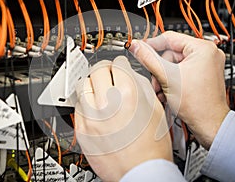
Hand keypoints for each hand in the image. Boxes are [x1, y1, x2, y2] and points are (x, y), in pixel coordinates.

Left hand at [74, 56, 171, 180]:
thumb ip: (141, 85)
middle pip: (97, 70)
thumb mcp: (156, 109)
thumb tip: (129, 74)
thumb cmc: (152, 146)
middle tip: (108, 73)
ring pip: (83, 85)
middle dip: (105, 68)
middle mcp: (107, 103)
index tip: (119, 66)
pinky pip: (78, 106)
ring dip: (92, 83)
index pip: (118, 64)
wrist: (140, 171)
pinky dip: (86, 102)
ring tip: (99, 89)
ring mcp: (92, 117)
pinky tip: (95, 107)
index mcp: (129, 96)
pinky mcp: (82, 129)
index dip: (120, 63)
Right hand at [128, 31, 229, 148]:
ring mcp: (206, 65)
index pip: (169, 38)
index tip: (139, 49)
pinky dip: (171, 80)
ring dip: (163, 77)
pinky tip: (168, 92)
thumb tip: (136, 46)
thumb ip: (148, 58)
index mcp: (203, 48)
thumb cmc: (197, 104)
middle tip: (156, 81)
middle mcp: (207, 54)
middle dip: (160, 69)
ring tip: (162, 89)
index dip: (151, 45)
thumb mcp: (166, 77)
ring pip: (174, 64)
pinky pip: (181, 71)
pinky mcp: (203, 75)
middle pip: (171, 53)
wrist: (209, 124)